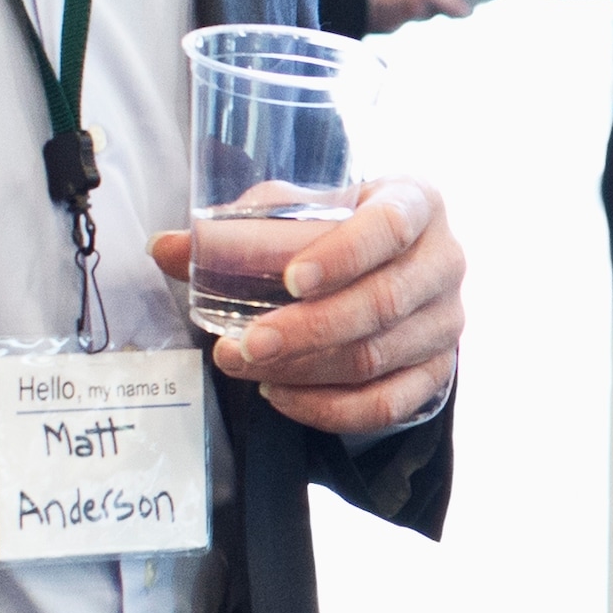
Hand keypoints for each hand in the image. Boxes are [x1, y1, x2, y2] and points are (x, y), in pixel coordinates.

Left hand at [153, 175, 465, 434]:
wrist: (385, 268)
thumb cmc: (336, 232)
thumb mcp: (295, 216)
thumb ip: (236, 231)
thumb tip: (165, 248)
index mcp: (416, 203)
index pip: (390, 227)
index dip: (342, 255)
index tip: (291, 279)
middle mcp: (444, 262)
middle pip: (383, 303)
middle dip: (307, 330)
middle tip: (244, 344)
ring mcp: (447, 322)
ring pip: (378, 358)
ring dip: (303, 370)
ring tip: (244, 365)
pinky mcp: (438, 372)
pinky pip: (386, 404)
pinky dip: (327, 409)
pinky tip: (280, 395)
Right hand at [347, 0, 470, 29]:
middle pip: (455, 7)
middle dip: (461, 8)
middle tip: (465, 9)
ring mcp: (410, 12)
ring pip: (427, 15)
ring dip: (426, 10)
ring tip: (419, 2)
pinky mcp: (392, 26)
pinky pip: (401, 21)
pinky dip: (398, 13)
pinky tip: (388, 4)